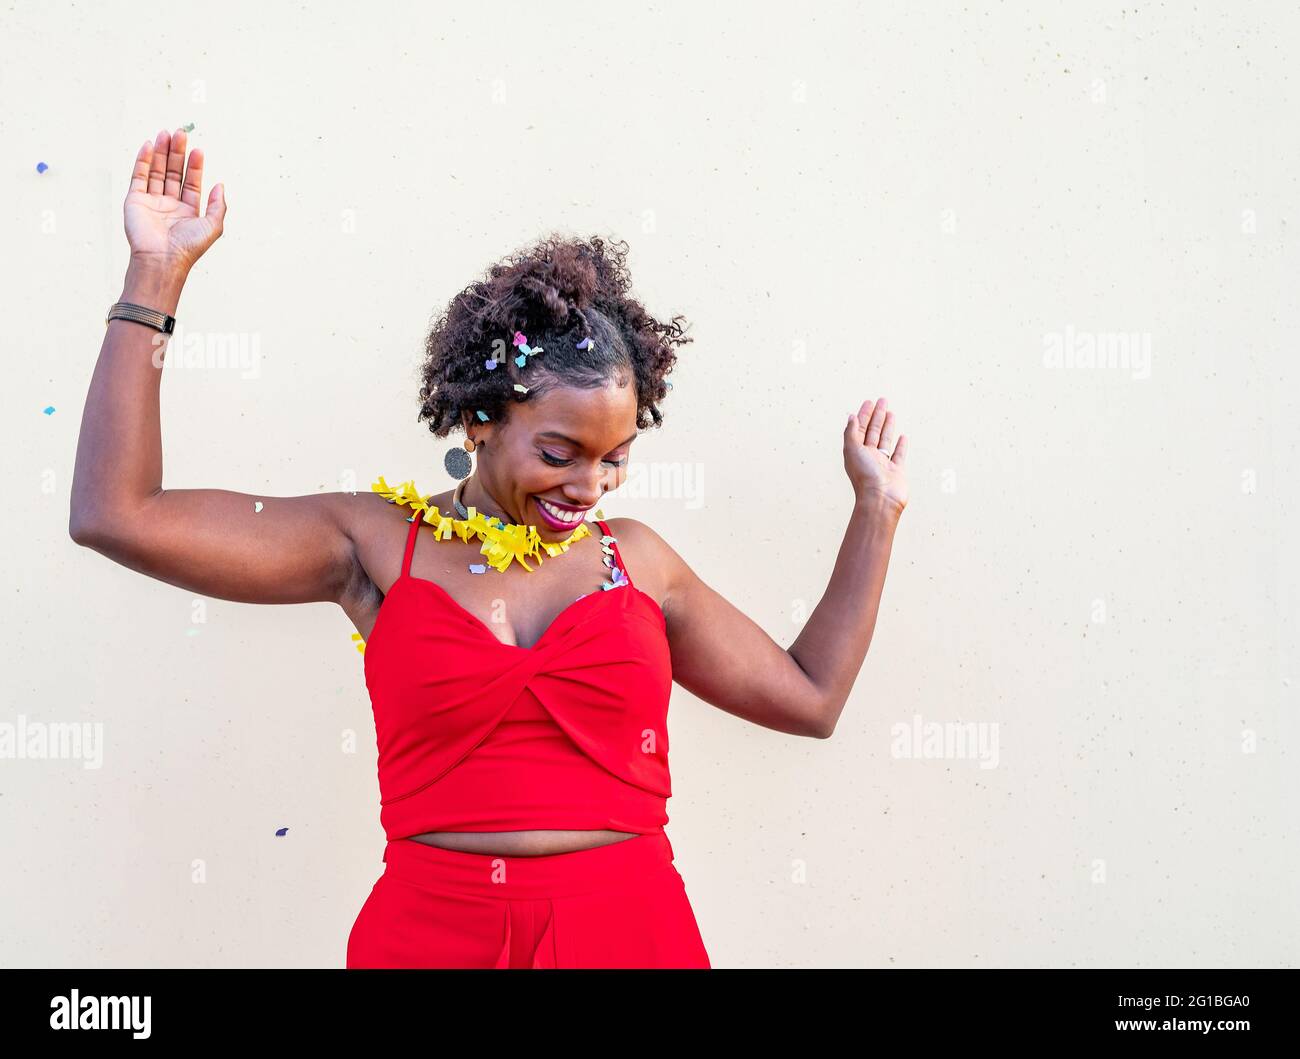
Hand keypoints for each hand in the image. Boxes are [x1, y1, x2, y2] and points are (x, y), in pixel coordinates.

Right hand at [124, 128, 225, 272]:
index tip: (198, 150)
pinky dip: (143, 160)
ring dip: (161, 152)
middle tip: (180, 133)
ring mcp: (152, 202)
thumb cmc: (188, 247)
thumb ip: (218, 205)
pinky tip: (149, 145)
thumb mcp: (213, 226)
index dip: (195, 166)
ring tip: (166, 134)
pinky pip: (139, 176)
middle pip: (173, 173)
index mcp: (188, 212)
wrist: (162, 259)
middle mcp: (170, 205)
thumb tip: (220, 185)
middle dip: (177, 153)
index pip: (192, 183)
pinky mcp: (135, 200)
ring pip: (157, 171)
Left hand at [843, 397, 908, 514]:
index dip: (864, 414)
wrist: (881, 499)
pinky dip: (900, 445)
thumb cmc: (865, 476)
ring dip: (888, 426)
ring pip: (885, 440)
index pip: (859, 428)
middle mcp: (869, 457)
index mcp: (856, 452)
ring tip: (891, 412)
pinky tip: (902, 435)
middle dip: (877, 415)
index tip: (870, 401)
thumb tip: (851, 416)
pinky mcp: (896, 471)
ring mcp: (883, 463)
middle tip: (882, 400)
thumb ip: (851, 432)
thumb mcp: (852, 450)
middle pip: (872, 431)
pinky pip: (898, 454)